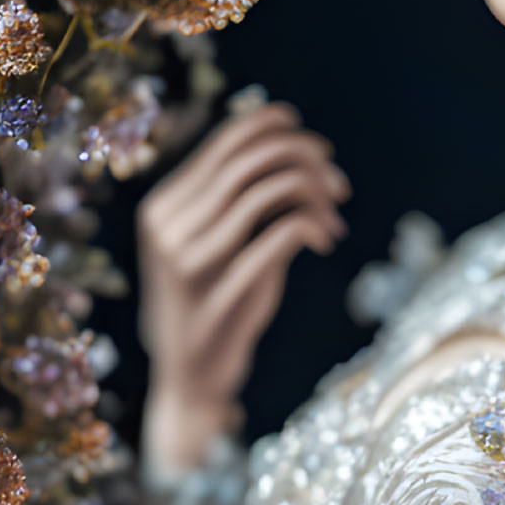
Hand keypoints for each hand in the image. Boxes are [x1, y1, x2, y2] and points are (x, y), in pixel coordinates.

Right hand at [138, 101, 347, 473]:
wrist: (192, 377)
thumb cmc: (218, 299)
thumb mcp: (222, 242)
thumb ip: (241, 196)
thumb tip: (293, 144)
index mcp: (165, 204)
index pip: (226, 141)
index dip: (278, 128)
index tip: (318, 146)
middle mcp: (168, 225)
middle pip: (250, 159)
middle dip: (307, 159)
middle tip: (339, 186)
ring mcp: (189, 261)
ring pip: (266, 190)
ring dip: (315, 194)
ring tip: (336, 219)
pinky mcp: (219, 294)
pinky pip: (279, 234)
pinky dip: (314, 226)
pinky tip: (327, 240)